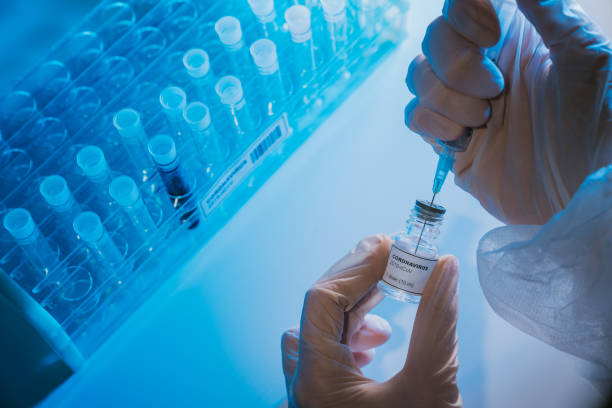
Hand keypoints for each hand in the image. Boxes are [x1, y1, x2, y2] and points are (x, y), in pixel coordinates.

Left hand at [281, 235, 460, 407]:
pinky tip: (375, 338)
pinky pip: (326, 353)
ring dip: (353, 306)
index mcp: (316, 381)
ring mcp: (313, 392)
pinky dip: (351, 332)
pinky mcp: (327, 398)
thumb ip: (437, 324)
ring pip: (319, 331)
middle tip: (391, 258)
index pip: (321, 301)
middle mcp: (304, 385)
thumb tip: (445, 267)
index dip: (357, 267)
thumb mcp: (431, 387)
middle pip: (317, 311)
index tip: (390, 248)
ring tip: (387, 295)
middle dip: (357, 281)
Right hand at [405, 0, 610, 224]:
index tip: (491, 37)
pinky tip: (464, 138)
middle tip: (496, 91)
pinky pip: (414, 116)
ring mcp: (461, 101)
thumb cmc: (596, 123)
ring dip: (447, 98)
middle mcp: (482, 63)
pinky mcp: (447, 137)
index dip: (465, 14)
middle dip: (458, 65)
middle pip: (434, 38)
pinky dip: (433, 124)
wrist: (579, 189)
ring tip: (485, 120)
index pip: (463, 4)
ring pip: (417, 75)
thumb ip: (549, 11)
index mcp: (513, 37)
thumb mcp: (585, 57)